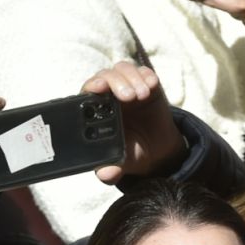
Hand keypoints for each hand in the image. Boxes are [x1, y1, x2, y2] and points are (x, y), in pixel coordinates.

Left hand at [81, 61, 182, 182]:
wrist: (156, 152)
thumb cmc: (130, 153)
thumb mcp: (121, 163)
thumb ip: (111, 169)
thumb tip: (105, 174)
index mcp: (96, 111)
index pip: (88, 91)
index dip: (92, 86)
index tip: (99, 88)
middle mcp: (109, 94)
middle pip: (105, 76)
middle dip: (116, 82)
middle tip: (129, 97)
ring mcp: (127, 86)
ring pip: (123, 69)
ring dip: (132, 78)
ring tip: (142, 95)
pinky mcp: (145, 83)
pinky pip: (143, 72)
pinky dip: (146, 75)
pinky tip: (152, 86)